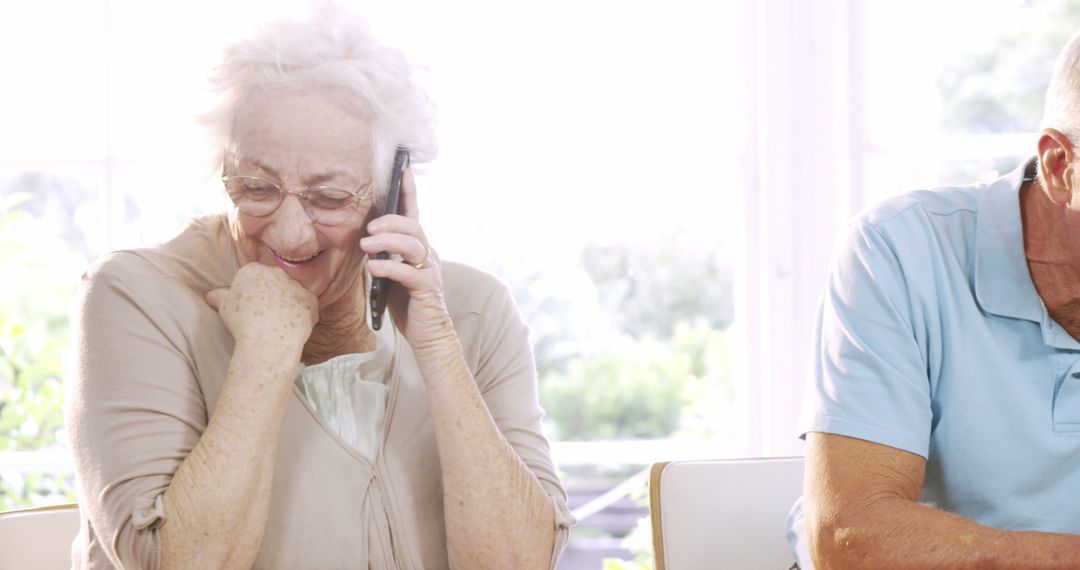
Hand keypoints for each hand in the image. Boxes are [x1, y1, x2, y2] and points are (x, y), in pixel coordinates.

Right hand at [206, 262, 318, 349]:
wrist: (268, 339)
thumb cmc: (242, 324)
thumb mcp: (225, 308)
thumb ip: (220, 296)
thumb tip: (211, 295)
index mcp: (253, 269)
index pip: (254, 275)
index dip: (252, 292)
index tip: (250, 306)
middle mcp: (276, 272)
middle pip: (274, 281)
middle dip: (271, 294)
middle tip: (265, 314)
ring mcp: (295, 284)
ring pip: (291, 292)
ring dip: (287, 303)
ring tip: (278, 322)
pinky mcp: (310, 299)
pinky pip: (306, 305)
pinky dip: (302, 314)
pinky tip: (293, 326)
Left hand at [361, 169, 456, 353]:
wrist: (428, 335)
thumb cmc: (408, 304)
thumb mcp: (390, 275)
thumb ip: (383, 256)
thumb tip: (366, 242)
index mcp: (418, 248)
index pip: (414, 214)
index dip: (409, 192)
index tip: (403, 170)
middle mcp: (427, 254)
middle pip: (413, 225)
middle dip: (390, 220)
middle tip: (369, 226)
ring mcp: (429, 270)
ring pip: (412, 244)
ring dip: (386, 241)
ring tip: (365, 244)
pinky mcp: (427, 289)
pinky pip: (408, 272)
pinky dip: (389, 266)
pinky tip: (373, 267)